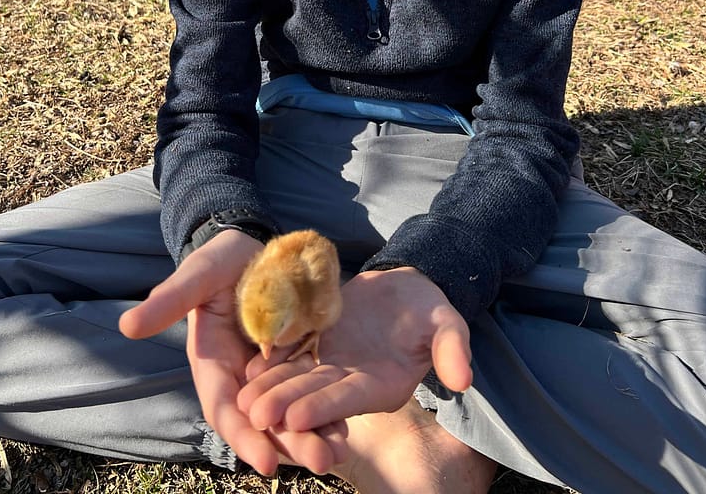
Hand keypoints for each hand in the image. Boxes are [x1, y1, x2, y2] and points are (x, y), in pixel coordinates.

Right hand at [119, 230, 346, 475]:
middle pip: (263, 420)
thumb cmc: (218, 260)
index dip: (244, 437)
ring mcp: (272, 368)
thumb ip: (170, 300)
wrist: (250, 244)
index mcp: (212, 363)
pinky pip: (311, 388)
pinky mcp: (297, 356)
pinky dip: (326, 408)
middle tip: (322, 462)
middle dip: (289, 444)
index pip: (226, 409)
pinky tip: (348, 422)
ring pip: (289, 411)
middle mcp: (242, 374)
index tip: (267, 463)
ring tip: (340, 450)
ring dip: (312, 433)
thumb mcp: (198, 274)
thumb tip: (128, 325)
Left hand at [238, 267, 471, 433]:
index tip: (295, 418)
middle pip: (314, 393)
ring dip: (271, 388)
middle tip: (254, 414)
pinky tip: (248, 367)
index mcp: (381, 384)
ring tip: (242, 399)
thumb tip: (463, 378)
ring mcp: (332, 362)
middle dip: (284, 404)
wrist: (407, 287)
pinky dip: (271, 360)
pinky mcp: (317, 342)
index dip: (322, 408)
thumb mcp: (447, 323)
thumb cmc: (430, 309)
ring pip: (297, 378)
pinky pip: (291, 352)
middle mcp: (352, 379)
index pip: (349, 398)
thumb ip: (452, 348)